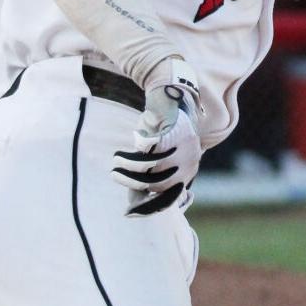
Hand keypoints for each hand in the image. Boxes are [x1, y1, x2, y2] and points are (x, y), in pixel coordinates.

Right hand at [111, 58, 202, 215]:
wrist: (173, 94)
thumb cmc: (162, 129)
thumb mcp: (159, 157)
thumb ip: (151, 178)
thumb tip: (134, 206)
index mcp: (189, 171)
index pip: (172, 199)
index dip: (150, 208)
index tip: (130, 212)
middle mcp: (190, 160)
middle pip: (160, 184)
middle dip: (134, 184)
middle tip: (115, 175)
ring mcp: (184, 145)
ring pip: (155, 167)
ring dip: (130, 168)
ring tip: (116, 162)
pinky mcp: (174, 130)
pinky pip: (152, 149)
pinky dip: (134, 153)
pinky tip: (123, 151)